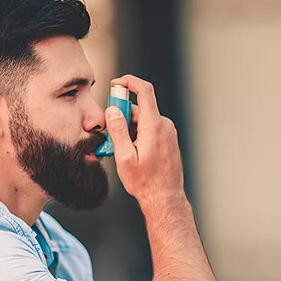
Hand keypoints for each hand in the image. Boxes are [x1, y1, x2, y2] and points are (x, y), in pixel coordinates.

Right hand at [105, 75, 184, 206]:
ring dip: (130, 129)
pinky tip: (134, 153)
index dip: (129, 82)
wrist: (165, 198)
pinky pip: (150, 128)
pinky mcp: (169, 140)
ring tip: (124, 152)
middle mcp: (164, 126)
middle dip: (122, 116)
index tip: (116, 84)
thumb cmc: (145, 182)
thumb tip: (112, 110)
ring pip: (144, 120)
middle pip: (139, 109)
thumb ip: (118, 131)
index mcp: (154, 126)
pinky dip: (138, 135)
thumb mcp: (124, 158)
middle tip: (111, 136)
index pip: (144, 91)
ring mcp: (168, 133)